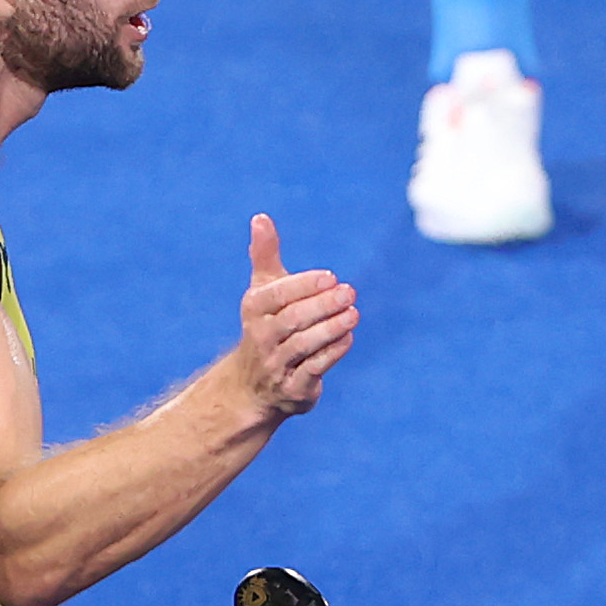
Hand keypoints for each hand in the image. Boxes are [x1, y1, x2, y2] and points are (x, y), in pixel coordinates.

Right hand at [233, 212, 356, 417]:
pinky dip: (331, 353)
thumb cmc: (266, 325)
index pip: (277, 295)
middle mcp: (261, 337)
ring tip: (353, 313)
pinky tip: (348, 337)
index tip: (330, 277)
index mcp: (254, 309)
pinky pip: (312, 369)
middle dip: (322, 306)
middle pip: (292, 320)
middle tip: (350, 291)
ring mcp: (276, 364)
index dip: (303, 285)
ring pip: (303, 345)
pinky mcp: (292, 388)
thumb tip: (260, 217)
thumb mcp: (263, 290)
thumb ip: (265, 255)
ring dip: (330, 329)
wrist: (252, 386)